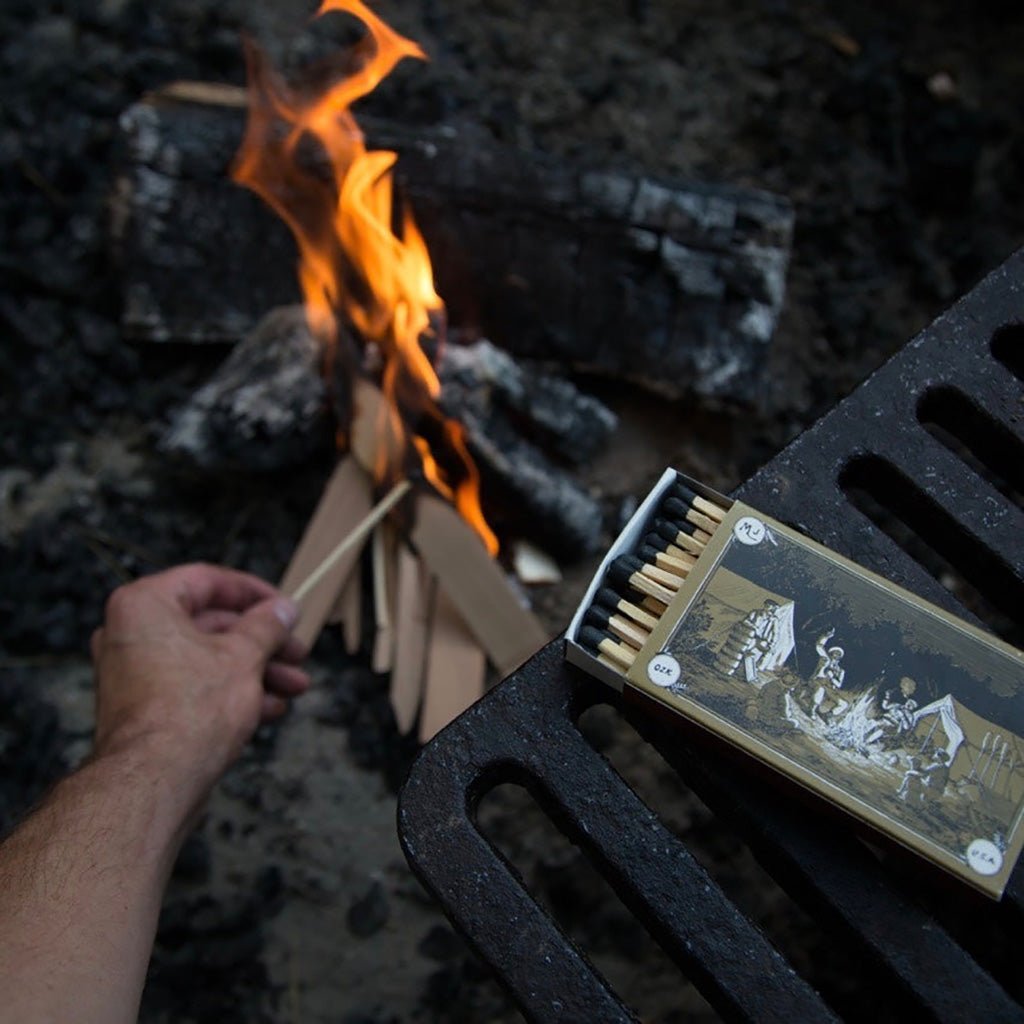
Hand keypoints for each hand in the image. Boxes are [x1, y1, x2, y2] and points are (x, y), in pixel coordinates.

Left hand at [90, 563, 309, 813]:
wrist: (154, 783)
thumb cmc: (191, 710)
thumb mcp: (244, 656)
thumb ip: (267, 625)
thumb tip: (285, 607)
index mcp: (145, 606)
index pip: (206, 581)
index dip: (253, 592)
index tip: (285, 607)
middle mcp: (132, 634)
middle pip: (211, 624)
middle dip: (263, 642)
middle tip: (298, 652)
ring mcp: (135, 674)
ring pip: (207, 660)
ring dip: (256, 671)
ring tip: (295, 687)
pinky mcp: (145, 709)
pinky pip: (194, 688)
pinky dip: (231, 693)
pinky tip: (270, 710)